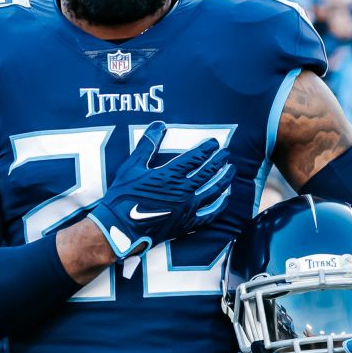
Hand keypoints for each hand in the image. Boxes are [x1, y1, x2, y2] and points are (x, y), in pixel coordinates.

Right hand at [87, 121, 233, 257]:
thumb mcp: (132, 167)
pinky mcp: (187, 223)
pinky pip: (210, 214)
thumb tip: (159, 125)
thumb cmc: (123, 196)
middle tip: (227, 153)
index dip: (207, 148)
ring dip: (224, 179)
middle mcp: (183, 191)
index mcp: (170, 175)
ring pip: (213, 191)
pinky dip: (220, 205)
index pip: (195, 157)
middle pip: (208, 172)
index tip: (214, 142)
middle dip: (219, 160)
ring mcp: (188, 208)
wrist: (120, 227)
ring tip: (231, 170)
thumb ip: (147, 145)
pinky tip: (225, 197)